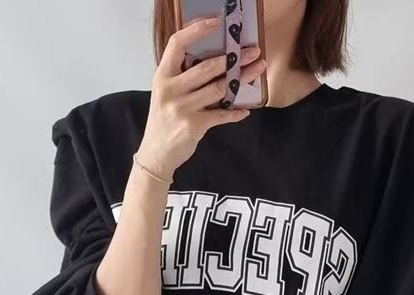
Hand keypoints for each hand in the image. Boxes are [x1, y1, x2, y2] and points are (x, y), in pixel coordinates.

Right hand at [137, 15, 266, 179]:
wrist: (156, 153)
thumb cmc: (164, 120)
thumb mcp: (165, 93)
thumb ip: (182, 77)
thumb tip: (214, 61)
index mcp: (163, 76)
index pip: (178, 43)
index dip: (197, 30)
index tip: (216, 22)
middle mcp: (171, 89)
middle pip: (207, 66)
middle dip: (234, 58)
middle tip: (254, 51)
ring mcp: (183, 108)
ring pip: (219, 89)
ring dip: (242, 79)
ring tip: (257, 71)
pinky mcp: (194, 125)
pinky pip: (221, 115)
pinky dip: (235, 113)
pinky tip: (245, 110)